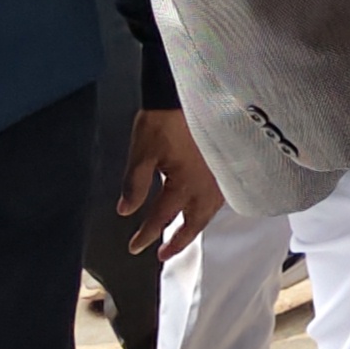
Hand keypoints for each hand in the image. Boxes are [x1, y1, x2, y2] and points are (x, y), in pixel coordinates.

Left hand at [119, 109, 224, 259]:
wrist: (185, 94)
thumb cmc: (163, 121)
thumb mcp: (142, 153)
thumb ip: (135, 184)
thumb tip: (126, 211)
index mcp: (185, 183)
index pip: (163, 217)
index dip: (146, 234)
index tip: (134, 246)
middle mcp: (207, 184)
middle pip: (194, 221)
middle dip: (178, 240)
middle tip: (163, 254)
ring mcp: (219, 175)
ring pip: (210, 210)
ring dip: (196, 226)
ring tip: (184, 235)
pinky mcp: (223, 165)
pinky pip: (219, 195)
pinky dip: (208, 208)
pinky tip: (203, 207)